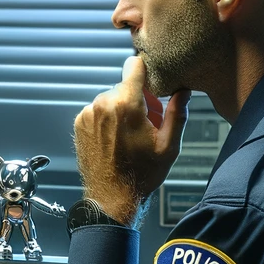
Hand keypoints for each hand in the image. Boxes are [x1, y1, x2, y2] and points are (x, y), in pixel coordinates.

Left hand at [73, 56, 190, 225]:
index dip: (144, 71)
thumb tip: (183, 91)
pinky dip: (106, 119)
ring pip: (110, 99)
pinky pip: (97, 110)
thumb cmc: (141, 174)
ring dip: (120, 110)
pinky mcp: (79, 123)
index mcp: (126, 105)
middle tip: (145, 124)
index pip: (134, 66)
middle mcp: (103, 104)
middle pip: (124, 87)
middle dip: (136, 100)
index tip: (151, 84)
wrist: (112, 197)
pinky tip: (114, 138)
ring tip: (129, 135)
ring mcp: (88, 114)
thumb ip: (177, 114)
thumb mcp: (169, 146)